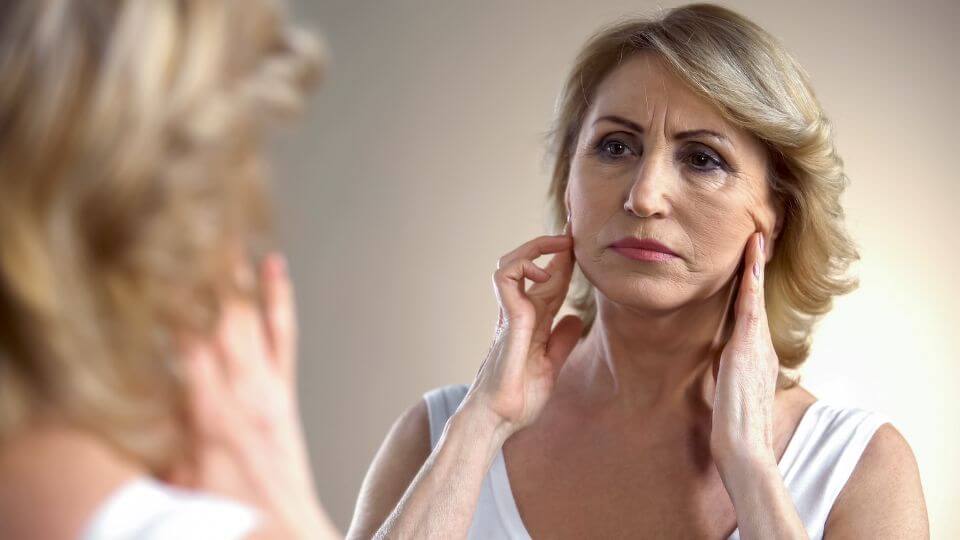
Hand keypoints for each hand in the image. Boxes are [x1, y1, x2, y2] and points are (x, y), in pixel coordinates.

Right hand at [171, 254, 335, 538]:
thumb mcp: (171, 484)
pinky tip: (273, 265)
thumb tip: (120, 411)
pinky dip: (278, 298)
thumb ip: (149, 443)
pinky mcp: (284, 390)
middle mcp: (242, 392)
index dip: (172, 303)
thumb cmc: (224, 514)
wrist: (284, 531)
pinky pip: (284, 334)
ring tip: (224, 231)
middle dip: (203, 272)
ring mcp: (267, 387)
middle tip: (188, 227)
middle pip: (220, 319)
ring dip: (236, 274)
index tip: (155, 266)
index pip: (187, 344)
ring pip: (250, 317)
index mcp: (209, 415)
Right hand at [462, 232, 583, 437]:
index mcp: (533, 321)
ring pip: (512, 263)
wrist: (498, 419)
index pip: (551, 281)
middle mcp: (519, 312)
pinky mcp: (507, 320)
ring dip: (535, 248)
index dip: (565, 260)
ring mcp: (510, 314)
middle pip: (534, 265)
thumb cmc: (517, 399)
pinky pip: (505, 278)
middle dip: (554, 243)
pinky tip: (542, 274)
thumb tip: (576, 319)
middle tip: (575, 228)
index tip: (581, 241)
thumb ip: (561, 342)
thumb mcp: (551, 366)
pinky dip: (523, 266)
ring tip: (560, 245)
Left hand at [710, 232, 779, 473]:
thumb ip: (726, 374)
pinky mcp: (746, 350)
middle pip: (757, 298)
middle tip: (757, 236)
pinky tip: (750, 261)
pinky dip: (751, 283)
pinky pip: (750, 308)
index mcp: (756, 356)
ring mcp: (757, 347)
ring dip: (755, 266)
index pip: (752, 313)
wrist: (745, 448)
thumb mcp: (728, 392)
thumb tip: (718, 365)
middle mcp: (761, 347)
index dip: (752, 286)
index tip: (751, 261)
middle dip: (757, 267)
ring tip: (754, 238)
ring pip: (755, 297)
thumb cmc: (735, 427)